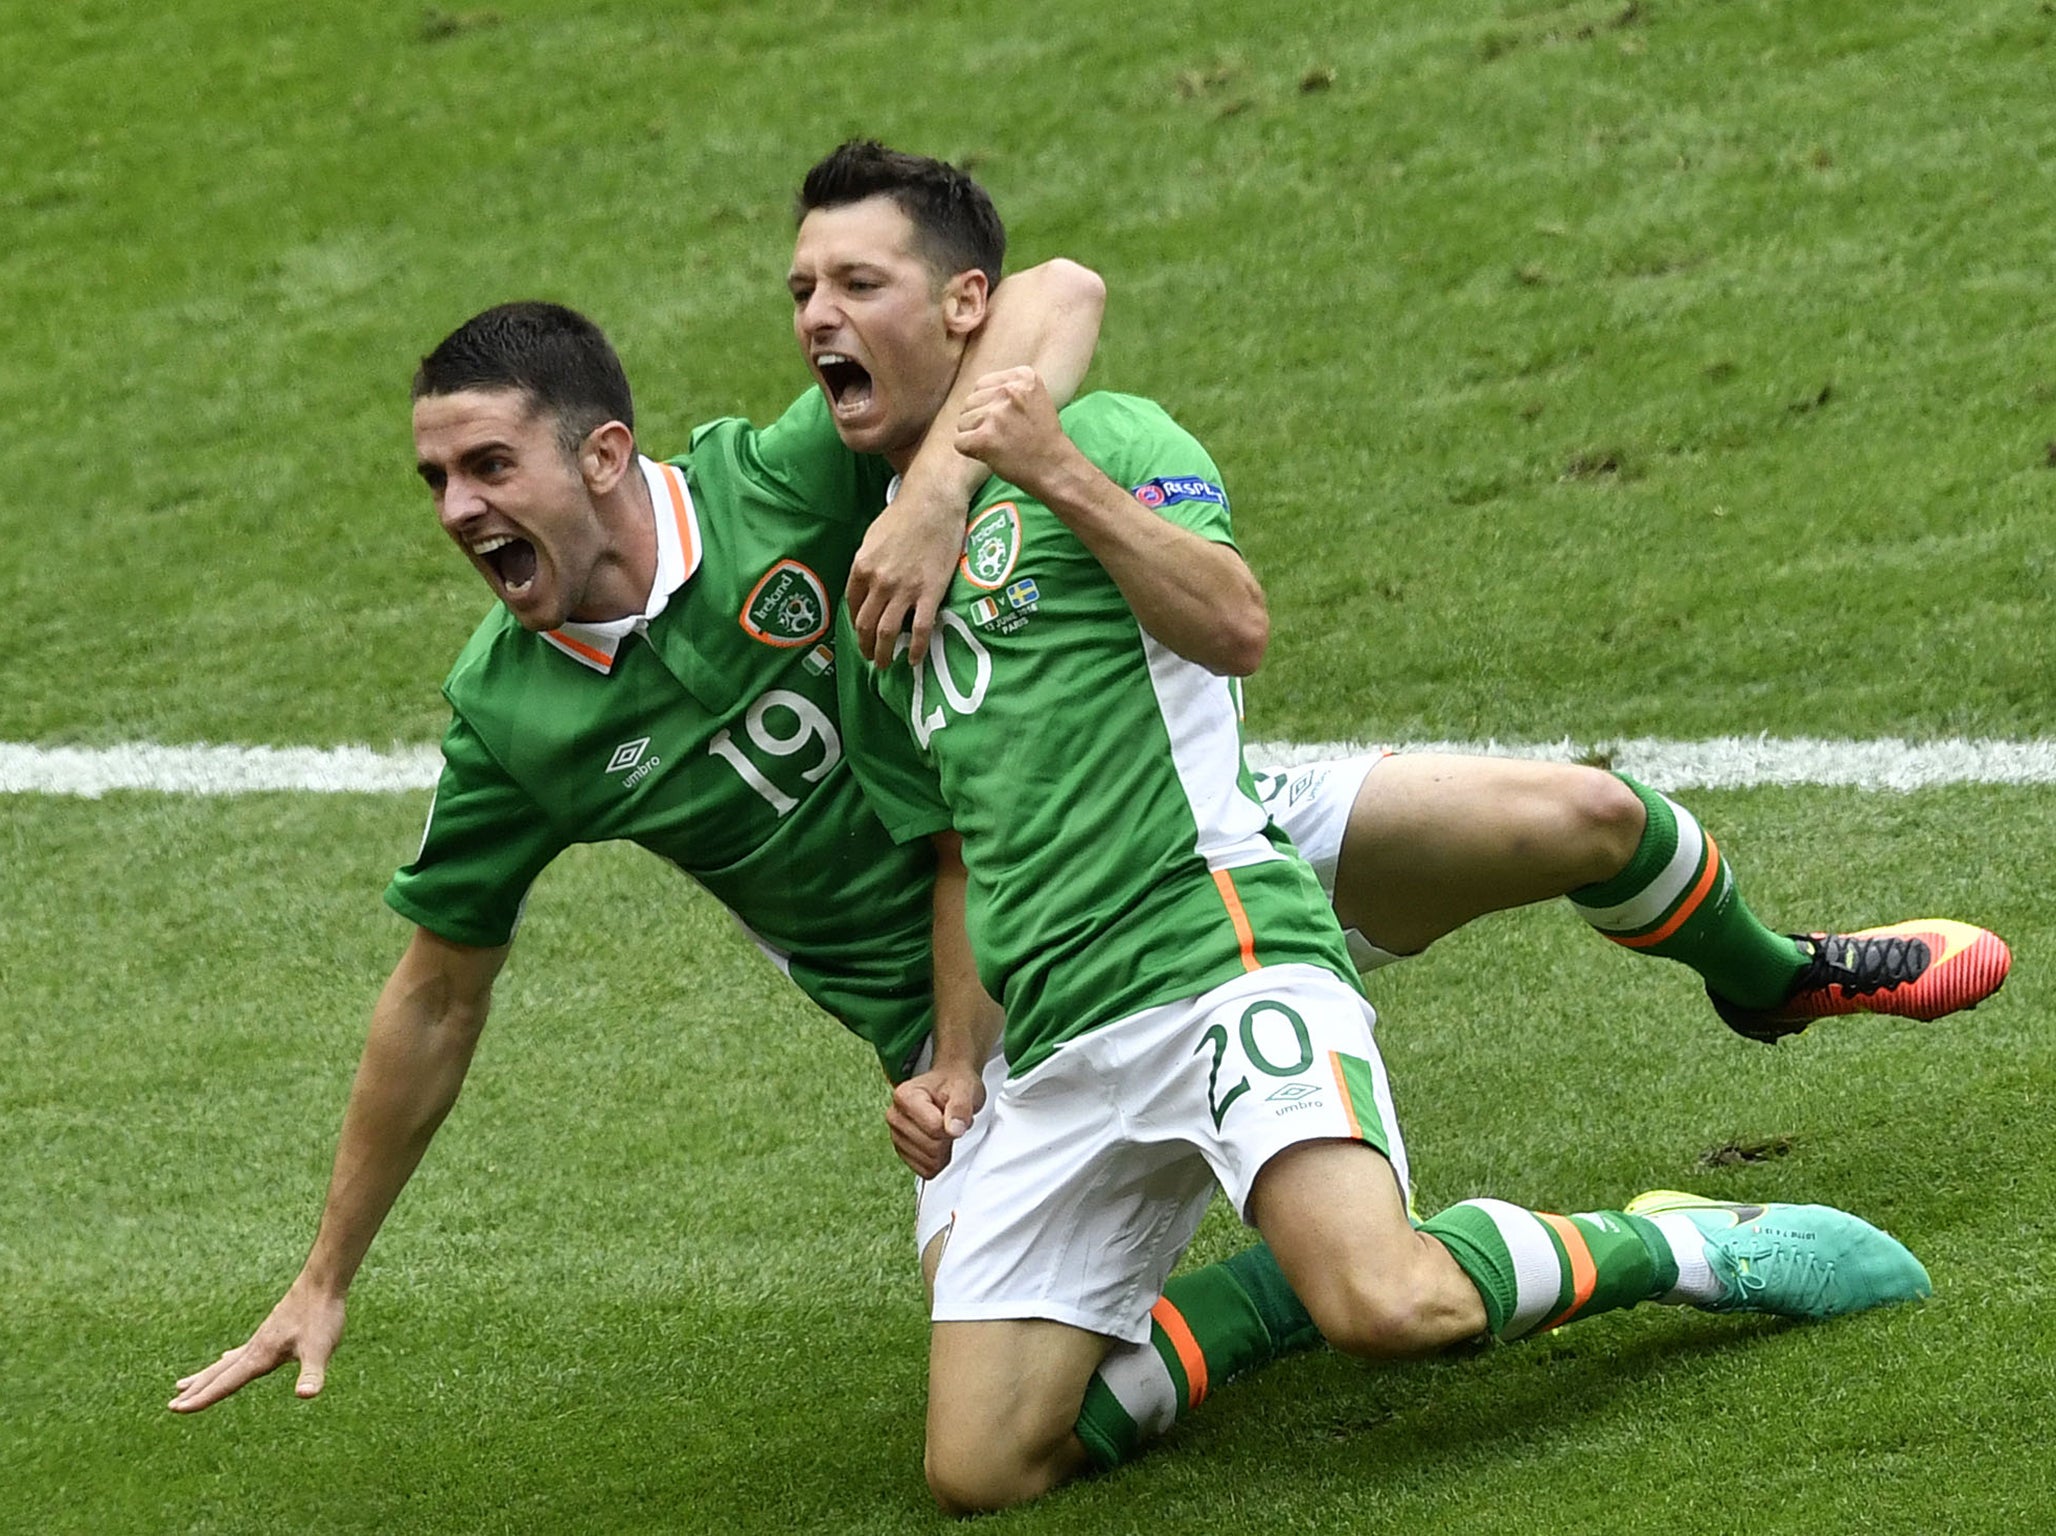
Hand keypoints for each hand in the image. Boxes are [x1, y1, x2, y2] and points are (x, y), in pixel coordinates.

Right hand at [168, 1280, 345, 1412]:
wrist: (322, 1282)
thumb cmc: (322, 1316)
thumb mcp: (321, 1349)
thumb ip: (312, 1374)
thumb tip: (306, 1395)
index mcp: (260, 1357)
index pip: (226, 1383)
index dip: (202, 1398)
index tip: (177, 1409)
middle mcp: (254, 1348)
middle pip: (218, 1374)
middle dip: (196, 1390)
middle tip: (171, 1405)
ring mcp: (260, 1339)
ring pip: (225, 1362)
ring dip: (205, 1376)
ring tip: (182, 1384)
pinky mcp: (269, 1331)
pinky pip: (240, 1351)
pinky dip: (228, 1360)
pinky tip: (226, 1358)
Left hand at [845, 480, 963, 667]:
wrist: (933, 502)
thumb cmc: (904, 514)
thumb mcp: (873, 537)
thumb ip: (867, 563)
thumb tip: (867, 583)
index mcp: (862, 567)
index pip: (853, 605)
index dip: (855, 624)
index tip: (861, 633)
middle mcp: (879, 582)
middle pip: (866, 625)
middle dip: (865, 646)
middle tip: (870, 656)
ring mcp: (904, 589)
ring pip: (888, 633)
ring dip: (884, 653)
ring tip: (886, 664)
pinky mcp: (929, 592)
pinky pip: (920, 629)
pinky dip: (916, 649)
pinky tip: (914, 660)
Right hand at [886, 1063, 985, 1179]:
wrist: (948, 1084)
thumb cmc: (953, 1084)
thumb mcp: (964, 1088)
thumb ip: (960, 1107)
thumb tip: (955, 1129)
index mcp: (905, 1096)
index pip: (934, 1127)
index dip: (953, 1124)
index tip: (953, 1112)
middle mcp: (895, 1116)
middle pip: (931, 1147)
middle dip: (949, 1138)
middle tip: (951, 1121)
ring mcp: (896, 1136)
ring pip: (929, 1162)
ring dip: (944, 1150)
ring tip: (944, 1128)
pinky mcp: (902, 1152)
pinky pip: (925, 1170)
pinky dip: (938, 1161)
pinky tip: (938, 1141)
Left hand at [953, 366, 1076, 499]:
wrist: (1055, 468)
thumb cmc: (1043, 438)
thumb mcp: (1034, 398)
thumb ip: (1008, 389)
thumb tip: (973, 394)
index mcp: (1023, 377)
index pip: (982, 385)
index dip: (989, 406)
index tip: (1009, 421)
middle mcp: (1009, 391)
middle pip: (970, 402)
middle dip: (980, 420)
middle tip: (1004, 436)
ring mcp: (996, 414)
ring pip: (962, 422)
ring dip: (976, 436)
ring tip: (1000, 445)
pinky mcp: (985, 438)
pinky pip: (959, 442)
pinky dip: (971, 452)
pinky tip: (991, 454)